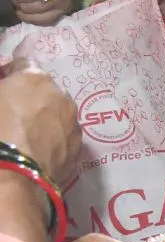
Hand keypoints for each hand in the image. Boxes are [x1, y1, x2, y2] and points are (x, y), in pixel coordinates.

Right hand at [0, 64, 79, 178]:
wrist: (13, 177)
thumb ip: (0, 88)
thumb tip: (4, 93)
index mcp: (35, 79)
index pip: (23, 64)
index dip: (10, 74)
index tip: (2, 86)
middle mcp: (62, 97)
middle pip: (45, 91)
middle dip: (30, 98)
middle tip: (12, 113)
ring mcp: (73, 125)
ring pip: (58, 115)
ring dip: (45, 119)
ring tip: (26, 136)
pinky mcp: (78, 150)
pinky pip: (63, 138)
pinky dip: (52, 140)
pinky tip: (37, 152)